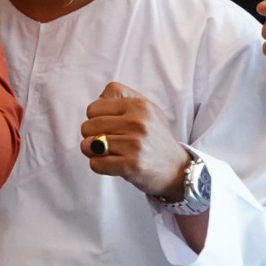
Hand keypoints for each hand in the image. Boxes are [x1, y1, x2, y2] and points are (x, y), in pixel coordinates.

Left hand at [81, 82, 193, 198]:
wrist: (177, 168)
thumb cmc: (154, 137)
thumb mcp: (146, 109)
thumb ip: (122, 97)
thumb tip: (98, 99)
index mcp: (139, 105)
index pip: (93, 107)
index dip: (94, 118)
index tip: (107, 126)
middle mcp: (138, 122)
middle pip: (87, 126)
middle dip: (92, 135)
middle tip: (107, 141)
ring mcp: (135, 144)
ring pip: (88, 145)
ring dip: (94, 152)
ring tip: (109, 152)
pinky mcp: (131, 165)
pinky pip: (96, 163)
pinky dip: (99, 165)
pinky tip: (112, 164)